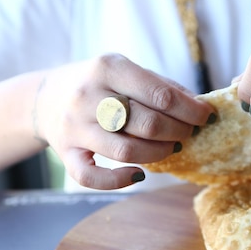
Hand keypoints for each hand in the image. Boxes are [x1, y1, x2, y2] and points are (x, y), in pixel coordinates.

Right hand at [34, 53, 214, 189]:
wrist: (43, 98)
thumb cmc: (97, 85)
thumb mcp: (125, 71)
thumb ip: (162, 86)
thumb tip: (200, 107)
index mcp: (107, 68)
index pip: (160, 95)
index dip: (191, 110)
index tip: (207, 117)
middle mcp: (88, 96)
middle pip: (148, 124)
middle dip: (179, 131)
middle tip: (188, 133)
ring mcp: (75, 127)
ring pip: (127, 150)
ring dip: (160, 153)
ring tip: (171, 147)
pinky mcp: (67, 154)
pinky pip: (92, 177)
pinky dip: (119, 181)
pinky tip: (139, 174)